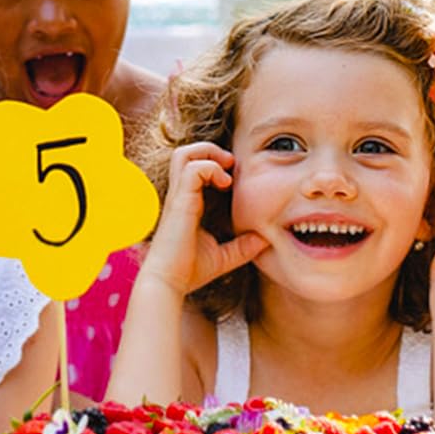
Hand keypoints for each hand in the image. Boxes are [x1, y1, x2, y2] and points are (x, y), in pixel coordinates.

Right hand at [139, 143, 267, 297]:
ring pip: (184, 153)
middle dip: (210, 150)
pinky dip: (211, 168)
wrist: (169, 283)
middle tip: (230, 165)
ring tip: (226, 169)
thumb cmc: (189, 271)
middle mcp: (180, 195)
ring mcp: (178, 196)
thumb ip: (243, 247)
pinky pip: (193, 169)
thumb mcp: (224, 257)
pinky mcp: (179, 201)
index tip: (232, 179)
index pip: (194, 168)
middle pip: (185, 153)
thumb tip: (265, 240)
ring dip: (208, 153)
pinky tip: (225, 184)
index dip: (214, 164)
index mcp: (187, 203)